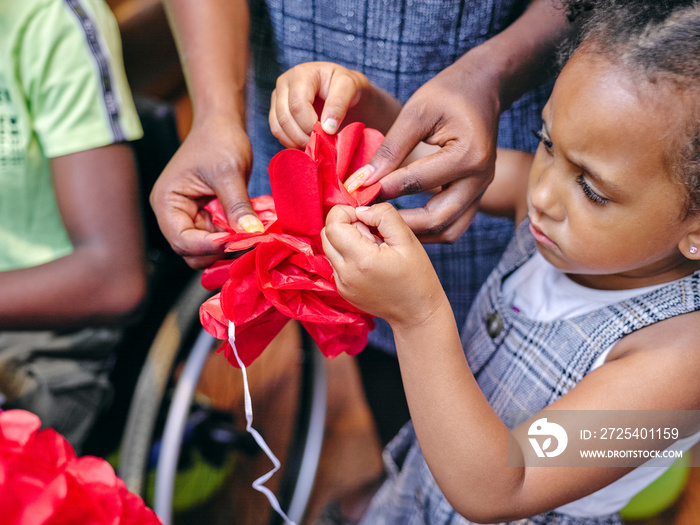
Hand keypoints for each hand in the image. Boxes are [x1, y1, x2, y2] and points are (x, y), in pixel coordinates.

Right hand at [150, 114, 259, 268]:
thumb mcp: (229, 172)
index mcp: (167, 202)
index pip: (181, 240)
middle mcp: (174, 214)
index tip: (235, 239)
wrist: (222, 124)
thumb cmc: (218, 140)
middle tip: (245, 240)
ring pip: (206, 249)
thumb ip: (237, 205)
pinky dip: (233, 238)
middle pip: (191, 251)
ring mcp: (190, 217)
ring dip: (227, 246)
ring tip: (248, 234)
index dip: (208, 246)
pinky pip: (218, 238)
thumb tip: (250, 233)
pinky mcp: (206, 218)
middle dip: (217, 250)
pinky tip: (247, 229)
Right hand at [269, 62, 400, 147]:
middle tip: (322, 144)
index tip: (327, 135)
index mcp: (301, 74)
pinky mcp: (276, 113)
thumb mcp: (349, 87)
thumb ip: (339, 104)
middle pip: (285, 118)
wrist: (344, 92)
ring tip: (316, 144)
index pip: (298, 105)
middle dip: (304, 136)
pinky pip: (278, 133)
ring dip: (297, 142)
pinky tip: (308, 143)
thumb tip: (326, 128)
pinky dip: (292, 143)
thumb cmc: (347, 86)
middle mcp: (284, 84)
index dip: (310, 125)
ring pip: (278, 127)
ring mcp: (278, 99)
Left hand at [322, 203, 445, 327]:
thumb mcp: (407, 239)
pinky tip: (369, 262)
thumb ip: (384, 216)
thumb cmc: (416, 276)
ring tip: (371, 248)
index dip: (346, 212)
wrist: (416, 313)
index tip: (366, 217)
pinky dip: (348, 254)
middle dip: (345, 224)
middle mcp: (345, 273)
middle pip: (326, 234)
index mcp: (361, 260)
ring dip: (345, 239)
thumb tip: (362, 210)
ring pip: (329, 247)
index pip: (333, 224)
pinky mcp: (341, 289)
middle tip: (372, 233)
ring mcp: (341, 284)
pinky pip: (335, 262)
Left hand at [346, 57, 501, 243]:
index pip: (418, 183)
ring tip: (383, 227)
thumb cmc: (448, 94)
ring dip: (416, 234)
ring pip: (448, 230)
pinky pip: (453, 225)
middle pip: (437, 218)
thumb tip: (364, 180)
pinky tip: (403, 224)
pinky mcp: (476, 196)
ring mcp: (481, 191)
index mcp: (467, 155)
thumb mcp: (416, 113)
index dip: (383, 189)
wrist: (483, 89)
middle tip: (368, 218)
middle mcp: (480, 180)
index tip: (355, 193)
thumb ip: (391, 148)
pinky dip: (428, 231)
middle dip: (399, 223)